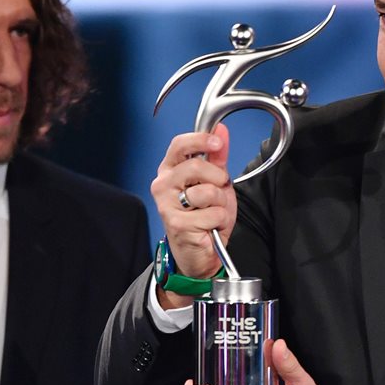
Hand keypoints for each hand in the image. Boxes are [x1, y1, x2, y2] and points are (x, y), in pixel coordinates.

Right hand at [150, 124, 236, 295]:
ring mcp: (167, 205)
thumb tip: (221, 131)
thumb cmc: (203, 218)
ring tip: (212, 213)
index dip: (200, 140)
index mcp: (170, 170)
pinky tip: (209, 227)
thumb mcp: (215, 183)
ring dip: (220, 204)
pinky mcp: (177, 224)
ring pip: (207, 191)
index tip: (218, 143)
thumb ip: (217, 158)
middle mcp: (163, 185)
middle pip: (196, 165)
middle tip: (218, 191)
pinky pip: (212, 213)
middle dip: (218, 178)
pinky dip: (219, 221)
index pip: (180, 145)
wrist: (200, 253)